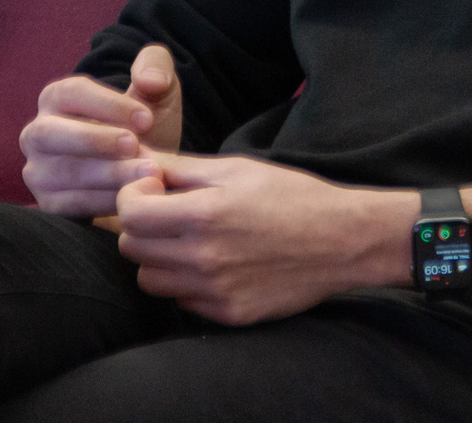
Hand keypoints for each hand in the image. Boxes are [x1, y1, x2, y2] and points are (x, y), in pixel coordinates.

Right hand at [19, 44, 182, 216]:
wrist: (145, 177)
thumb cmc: (146, 129)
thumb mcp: (158, 92)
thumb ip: (157, 67)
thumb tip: (150, 80)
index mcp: (57, 97)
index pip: (72, 93)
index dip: (108, 105)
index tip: (146, 118)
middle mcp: (38, 133)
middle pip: (50, 133)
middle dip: (94, 139)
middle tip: (134, 145)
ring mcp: (39, 172)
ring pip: (63, 173)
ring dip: (108, 174)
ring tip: (148, 172)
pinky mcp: (50, 205)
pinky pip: (70, 205)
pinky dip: (104, 201)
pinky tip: (134, 196)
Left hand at [112, 153, 414, 325]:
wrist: (343, 241)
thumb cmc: (292, 196)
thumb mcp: (238, 169)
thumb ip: (181, 167)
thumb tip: (137, 157)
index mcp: (204, 213)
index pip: (129, 213)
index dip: (132, 195)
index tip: (152, 188)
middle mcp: (203, 257)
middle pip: (132, 247)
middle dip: (142, 225)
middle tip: (170, 212)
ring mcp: (214, 291)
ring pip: (149, 280)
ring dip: (158, 258)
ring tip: (189, 240)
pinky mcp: (227, 314)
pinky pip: (180, 301)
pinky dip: (185, 283)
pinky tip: (213, 264)